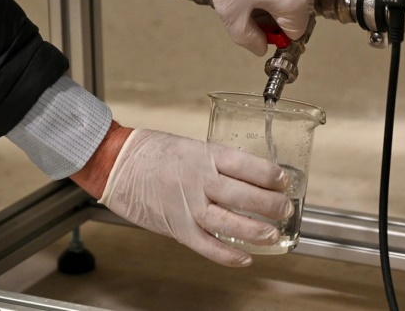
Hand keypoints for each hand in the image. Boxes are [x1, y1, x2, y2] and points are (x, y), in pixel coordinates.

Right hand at [81, 127, 292, 266]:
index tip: (284, 181)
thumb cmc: (155, 152)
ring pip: (228, 221)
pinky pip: (205, 244)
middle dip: (270, 204)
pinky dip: (226, 255)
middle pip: (243, 195)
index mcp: (206, 155)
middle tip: (286, 209)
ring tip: (273, 235)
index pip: (246, 165)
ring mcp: (187, 205)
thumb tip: (251, 174)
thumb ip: (219, 162)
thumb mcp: (192, 147)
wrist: (117, 163)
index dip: (269, 175)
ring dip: (255, 231)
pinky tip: (245, 258)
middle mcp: (199, 180)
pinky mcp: (176, 226)